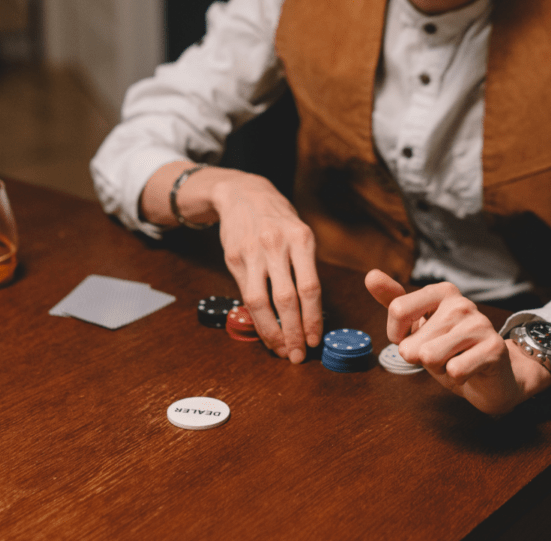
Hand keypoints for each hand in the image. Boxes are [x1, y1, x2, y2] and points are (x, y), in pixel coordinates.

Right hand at [213, 173, 322, 361]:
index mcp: (301, 239)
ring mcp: (253, 252)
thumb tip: (311, 313)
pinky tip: (265, 331)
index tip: (316, 340)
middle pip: (287, 299)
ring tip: (282, 350)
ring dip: (273, 332)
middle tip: (299, 354)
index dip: (313, 318)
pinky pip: (246, 296)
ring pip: (262, 302)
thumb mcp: (299, 234)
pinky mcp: (234, 258)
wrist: (242, 194)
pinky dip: (257, 319)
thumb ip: (305, 268)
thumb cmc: (277, 219)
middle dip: (294, 331)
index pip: (310, 287)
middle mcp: (277, 245)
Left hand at [364, 269, 550, 415]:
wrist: (490, 376)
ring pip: (430, 357)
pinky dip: (456, 377)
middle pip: (412, 343)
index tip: (415, 338)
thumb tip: (371, 275)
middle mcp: (461, 303)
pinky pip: (454, 371)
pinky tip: (469, 369)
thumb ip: (394, 301)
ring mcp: (479, 324)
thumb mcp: (417, 325)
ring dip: (438, 368)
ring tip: (454, 360)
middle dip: (421, 358)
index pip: (398, 310)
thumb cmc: (449, 349)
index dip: (399, 336)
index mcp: (442, 291)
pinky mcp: (493, 348)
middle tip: (443, 354)